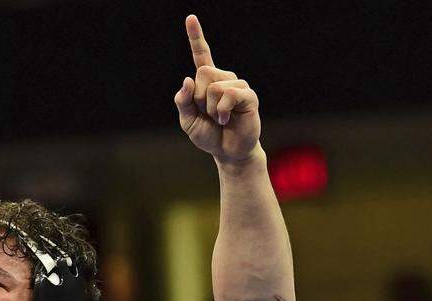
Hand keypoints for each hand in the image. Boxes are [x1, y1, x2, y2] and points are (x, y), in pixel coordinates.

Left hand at [173, 15, 261, 162]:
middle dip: (198, 97)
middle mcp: (224, 78)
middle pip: (202, 72)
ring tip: (219, 118)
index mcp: (207, 81)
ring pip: (214, 86)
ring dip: (210, 108)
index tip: (190, 17)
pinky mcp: (248, 96)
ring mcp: (237, 86)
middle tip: (208, 113)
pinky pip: (228, 94)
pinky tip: (226, 119)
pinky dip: (221, 110)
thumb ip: (182, 101)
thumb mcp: (187, 121)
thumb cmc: (209, 135)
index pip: (201, 55)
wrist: (227, 152)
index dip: (196, 37)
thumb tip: (187, 79)